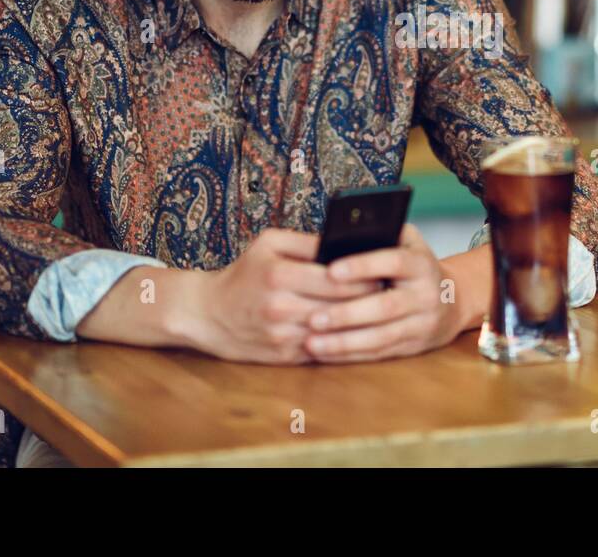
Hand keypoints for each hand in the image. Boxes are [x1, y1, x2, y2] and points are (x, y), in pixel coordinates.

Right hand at [172, 227, 382, 363]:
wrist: (207, 314)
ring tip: (379, 310)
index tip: (384, 271)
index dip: (366, 276)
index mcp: (279, 274)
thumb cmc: (242, 273)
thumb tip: (344, 240)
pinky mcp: (285, 356)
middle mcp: (281, 307)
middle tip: (390, 291)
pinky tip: (357, 330)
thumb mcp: (268, 243)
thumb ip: (307, 241)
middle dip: (369, 299)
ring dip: (359, 322)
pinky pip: (324, 348)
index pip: (337, 278)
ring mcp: (283, 335)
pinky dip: (343, 340)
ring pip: (336, 330)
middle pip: (341, 306)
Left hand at [303, 224, 465, 362]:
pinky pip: (378, 353)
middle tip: (314, 317)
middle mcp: (425, 295)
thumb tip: (339, 235)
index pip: (394, 262)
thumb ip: (381, 235)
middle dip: (347, 314)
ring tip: (312, 342)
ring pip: (381, 337)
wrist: (453, 299)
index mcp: (421, 264)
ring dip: (344, 342)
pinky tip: (324, 353)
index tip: (331, 271)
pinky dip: (349, 355)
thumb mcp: (408, 242)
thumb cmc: (416, 266)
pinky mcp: (412, 347)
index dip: (363, 266)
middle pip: (385, 307)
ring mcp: (420, 324)